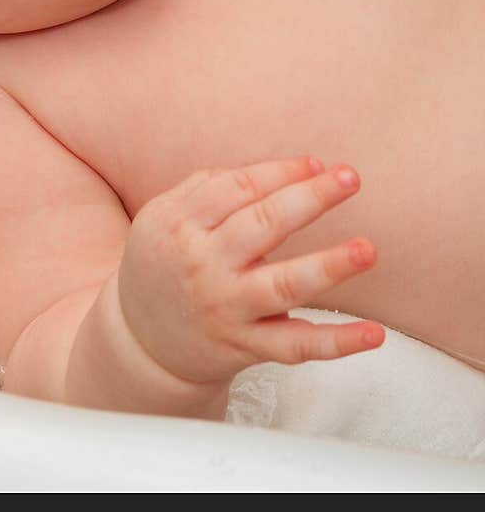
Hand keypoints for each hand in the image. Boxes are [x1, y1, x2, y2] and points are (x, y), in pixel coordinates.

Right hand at [118, 156, 383, 390]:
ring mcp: (226, 308)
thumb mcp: (164, 215)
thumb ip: (208, 186)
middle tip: (349, 178)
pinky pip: (295, 346)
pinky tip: (374, 333)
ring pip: (283, 285)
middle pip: (263, 224)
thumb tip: (280, 170)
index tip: (317, 164)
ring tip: (367, 250)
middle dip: (310, 197)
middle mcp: (203, 264)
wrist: (138, 339)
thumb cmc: (162, 263)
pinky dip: (337, 343)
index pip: (239, 186)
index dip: (282, 171)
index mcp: (181, 223)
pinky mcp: (245, 347)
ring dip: (329, 266)